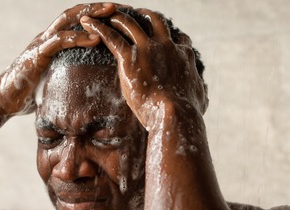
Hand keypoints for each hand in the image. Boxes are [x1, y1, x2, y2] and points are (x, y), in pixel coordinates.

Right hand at [0, 3, 117, 115]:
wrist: (4, 99)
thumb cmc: (31, 92)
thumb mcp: (57, 79)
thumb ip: (71, 74)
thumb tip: (92, 82)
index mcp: (54, 41)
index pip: (78, 21)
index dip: (97, 15)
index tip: (119, 14)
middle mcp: (48, 37)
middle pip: (76, 14)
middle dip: (97, 8)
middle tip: (120, 6)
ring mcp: (42, 43)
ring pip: (68, 21)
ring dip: (91, 15)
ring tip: (111, 13)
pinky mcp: (37, 55)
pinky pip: (59, 41)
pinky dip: (77, 38)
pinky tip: (94, 38)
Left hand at [79, 8, 207, 127]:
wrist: (176, 114)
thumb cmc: (188, 113)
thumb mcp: (200, 99)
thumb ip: (199, 92)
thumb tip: (202, 96)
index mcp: (184, 55)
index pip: (178, 39)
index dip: (170, 37)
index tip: (164, 38)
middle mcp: (167, 46)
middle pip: (155, 21)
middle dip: (145, 15)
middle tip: (136, 14)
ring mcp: (148, 48)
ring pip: (130, 24)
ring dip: (119, 17)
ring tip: (108, 15)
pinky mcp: (130, 56)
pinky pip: (110, 36)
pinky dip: (98, 28)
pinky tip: (88, 23)